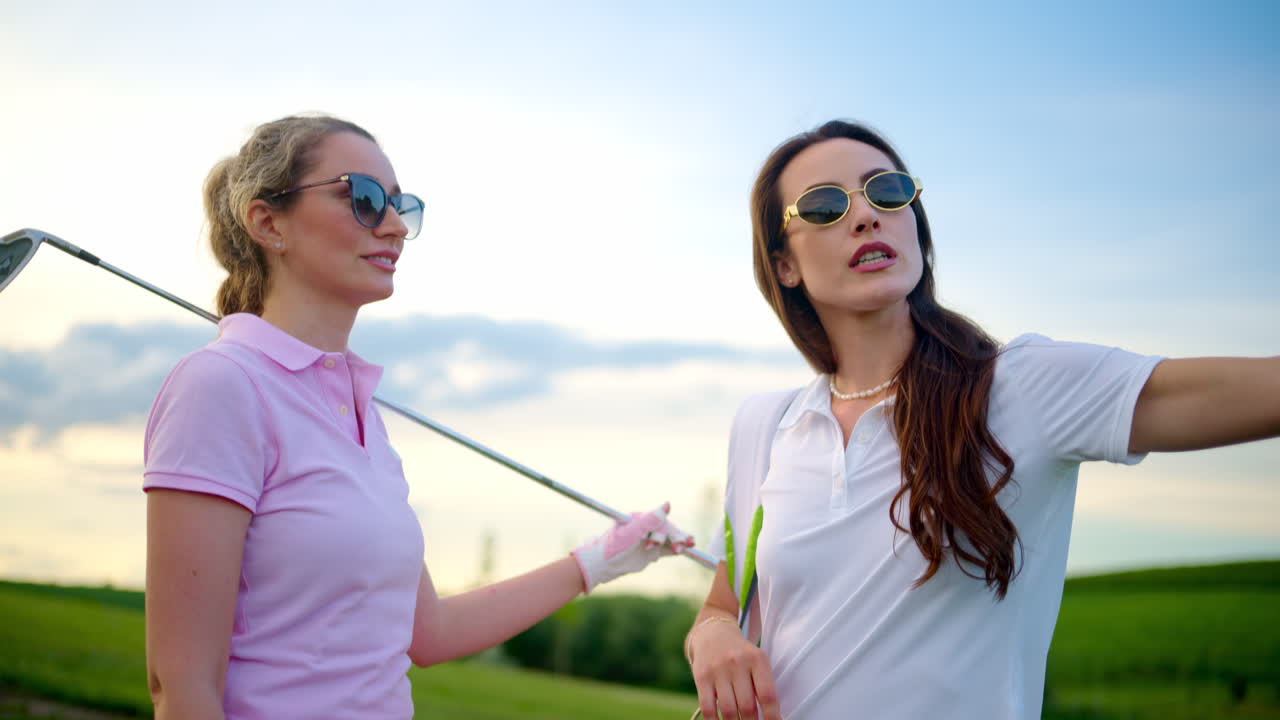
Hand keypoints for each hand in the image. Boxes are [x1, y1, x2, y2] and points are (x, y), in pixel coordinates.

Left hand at [572, 502, 693, 592]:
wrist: (604, 565)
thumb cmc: (613, 546)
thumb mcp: (631, 532)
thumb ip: (650, 520)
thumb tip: (668, 504)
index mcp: (641, 519)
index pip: (659, 521)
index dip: (666, 530)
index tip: (665, 541)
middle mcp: (647, 527)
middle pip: (667, 530)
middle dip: (675, 538)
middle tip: (680, 547)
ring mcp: (650, 540)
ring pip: (669, 539)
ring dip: (679, 541)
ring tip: (690, 545)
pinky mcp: (652, 552)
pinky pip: (666, 549)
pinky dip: (675, 549)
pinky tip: (687, 549)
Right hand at [689, 617, 781, 719]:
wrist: (713, 633)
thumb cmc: (742, 655)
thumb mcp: (757, 661)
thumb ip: (764, 686)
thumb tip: (772, 718)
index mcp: (757, 659)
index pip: (768, 695)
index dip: (772, 716)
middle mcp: (737, 662)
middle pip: (748, 706)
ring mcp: (718, 669)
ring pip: (729, 710)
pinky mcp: (702, 677)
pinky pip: (708, 707)